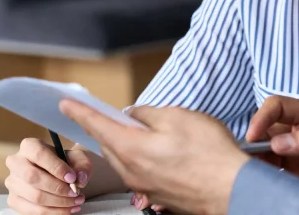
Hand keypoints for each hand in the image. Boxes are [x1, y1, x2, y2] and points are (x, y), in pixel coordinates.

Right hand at [4, 138, 91, 214]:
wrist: (60, 172)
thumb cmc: (66, 162)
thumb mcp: (78, 158)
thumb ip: (82, 166)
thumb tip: (80, 178)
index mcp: (30, 146)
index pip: (39, 154)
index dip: (57, 168)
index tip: (72, 178)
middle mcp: (16, 163)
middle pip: (32, 177)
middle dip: (57, 188)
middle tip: (75, 193)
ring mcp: (12, 183)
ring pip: (34, 196)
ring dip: (58, 203)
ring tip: (76, 202)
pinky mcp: (13, 200)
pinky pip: (31, 210)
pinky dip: (52, 212)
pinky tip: (67, 210)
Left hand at [59, 101, 249, 214]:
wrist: (231, 188)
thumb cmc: (208, 152)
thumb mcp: (178, 116)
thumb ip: (148, 113)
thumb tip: (134, 116)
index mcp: (131, 148)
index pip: (97, 126)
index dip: (81, 112)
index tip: (67, 104)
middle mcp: (131, 171)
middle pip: (110, 144)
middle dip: (110, 128)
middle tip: (118, 115)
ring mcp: (144, 186)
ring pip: (125, 159)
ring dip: (129, 144)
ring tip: (151, 132)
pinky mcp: (158, 194)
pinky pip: (141, 172)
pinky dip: (144, 158)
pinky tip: (166, 152)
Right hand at [246, 95, 298, 211]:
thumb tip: (279, 141)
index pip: (279, 106)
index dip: (263, 116)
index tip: (254, 135)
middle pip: (266, 128)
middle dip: (253, 139)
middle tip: (245, 158)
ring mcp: (294, 153)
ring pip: (264, 150)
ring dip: (253, 157)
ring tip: (247, 170)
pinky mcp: (292, 174)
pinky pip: (269, 169)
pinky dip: (259, 172)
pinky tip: (255, 179)